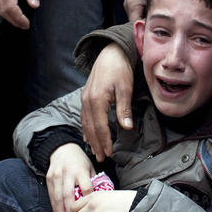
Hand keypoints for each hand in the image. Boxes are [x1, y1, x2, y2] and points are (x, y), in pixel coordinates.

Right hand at [0, 0, 39, 28]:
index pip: (10, 6)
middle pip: (2, 9)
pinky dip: (1, 10)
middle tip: (24, 25)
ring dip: (7, 17)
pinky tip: (10, 13)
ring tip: (19, 21)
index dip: (18, 18)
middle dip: (13, 20)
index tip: (27, 23)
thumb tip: (35, 6)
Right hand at [47, 143, 95, 211]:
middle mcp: (68, 173)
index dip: (87, 200)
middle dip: (70, 210)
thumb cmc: (79, 160)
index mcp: (81, 170)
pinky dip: (54, 205)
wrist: (62, 148)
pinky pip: (51, 194)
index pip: (85, 188)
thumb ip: (92, 180)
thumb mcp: (90, 166)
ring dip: (60, 210)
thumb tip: (97, 196)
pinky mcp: (49, 178)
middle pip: (68, 195)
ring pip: (58, 196)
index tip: (88, 210)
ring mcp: (57, 176)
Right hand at [81, 43, 133, 161]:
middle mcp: (87, 101)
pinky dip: (86, 128)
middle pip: (91, 128)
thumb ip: (124, 109)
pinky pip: (84, 117)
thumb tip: (127, 128)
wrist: (111, 53)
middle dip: (96, 144)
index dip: (105, 142)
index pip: (100, 127)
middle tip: (100, 158)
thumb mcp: (125, 89)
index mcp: (97, 100)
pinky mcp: (85, 96)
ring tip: (95, 150)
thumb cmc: (120, 69)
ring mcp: (84, 99)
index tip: (109, 153)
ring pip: (85, 123)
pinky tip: (89, 135)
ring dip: (90, 138)